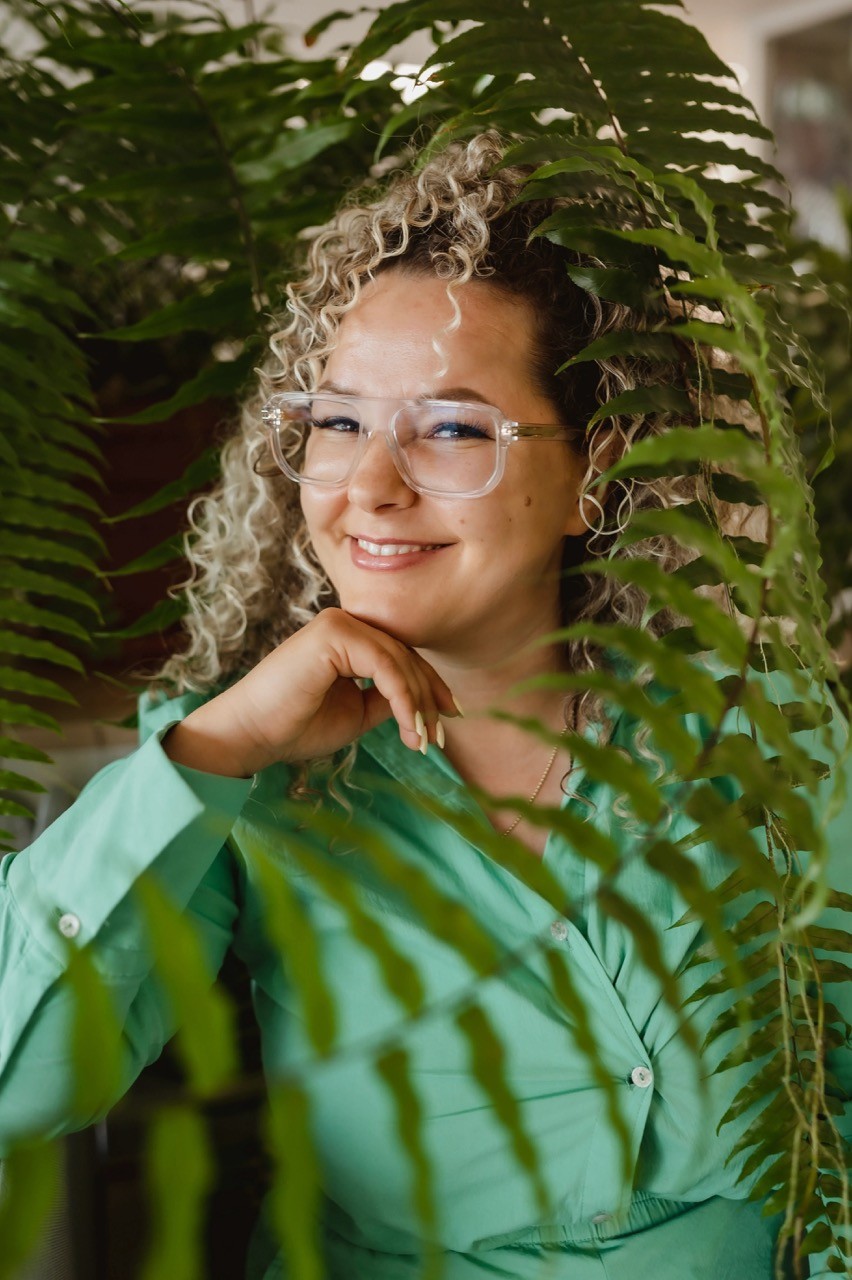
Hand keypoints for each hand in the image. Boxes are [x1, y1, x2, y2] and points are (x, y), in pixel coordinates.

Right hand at [162, 608, 458, 776]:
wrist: (251, 734)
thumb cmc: (295, 726)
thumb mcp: (357, 712)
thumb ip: (387, 700)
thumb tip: (425, 703)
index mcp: (347, 638)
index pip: (401, 656)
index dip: (429, 688)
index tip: (449, 718)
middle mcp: (344, 623)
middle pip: (405, 656)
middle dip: (430, 699)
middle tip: (441, 736)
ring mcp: (338, 624)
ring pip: (399, 662)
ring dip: (419, 705)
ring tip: (426, 740)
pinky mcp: (333, 635)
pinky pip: (385, 667)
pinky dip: (404, 700)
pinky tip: (411, 729)